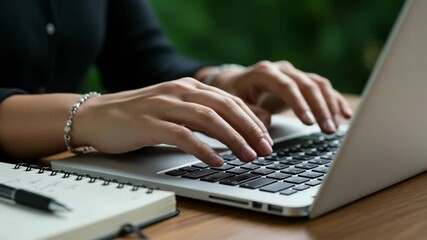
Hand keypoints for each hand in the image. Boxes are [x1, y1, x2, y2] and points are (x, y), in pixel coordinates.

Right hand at [73, 78, 272, 165]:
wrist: (97, 115)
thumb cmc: (138, 115)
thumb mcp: (174, 108)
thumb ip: (199, 115)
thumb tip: (231, 131)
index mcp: (188, 87)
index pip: (230, 100)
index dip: (252, 119)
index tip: (266, 137)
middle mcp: (179, 92)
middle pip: (225, 107)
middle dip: (250, 128)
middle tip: (266, 148)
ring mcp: (164, 106)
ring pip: (209, 119)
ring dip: (234, 139)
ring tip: (249, 156)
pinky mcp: (150, 124)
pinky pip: (183, 136)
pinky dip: (204, 149)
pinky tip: (217, 161)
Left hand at [211, 61, 352, 132]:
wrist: (235, 83)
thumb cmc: (232, 94)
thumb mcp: (233, 103)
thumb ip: (248, 112)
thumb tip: (266, 121)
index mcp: (264, 72)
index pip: (286, 86)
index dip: (299, 104)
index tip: (308, 122)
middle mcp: (282, 69)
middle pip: (307, 85)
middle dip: (320, 108)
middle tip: (327, 129)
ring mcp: (294, 74)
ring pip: (318, 85)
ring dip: (329, 105)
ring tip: (335, 127)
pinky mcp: (302, 82)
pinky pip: (322, 89)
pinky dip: (334, 101)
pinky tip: (344, 114)